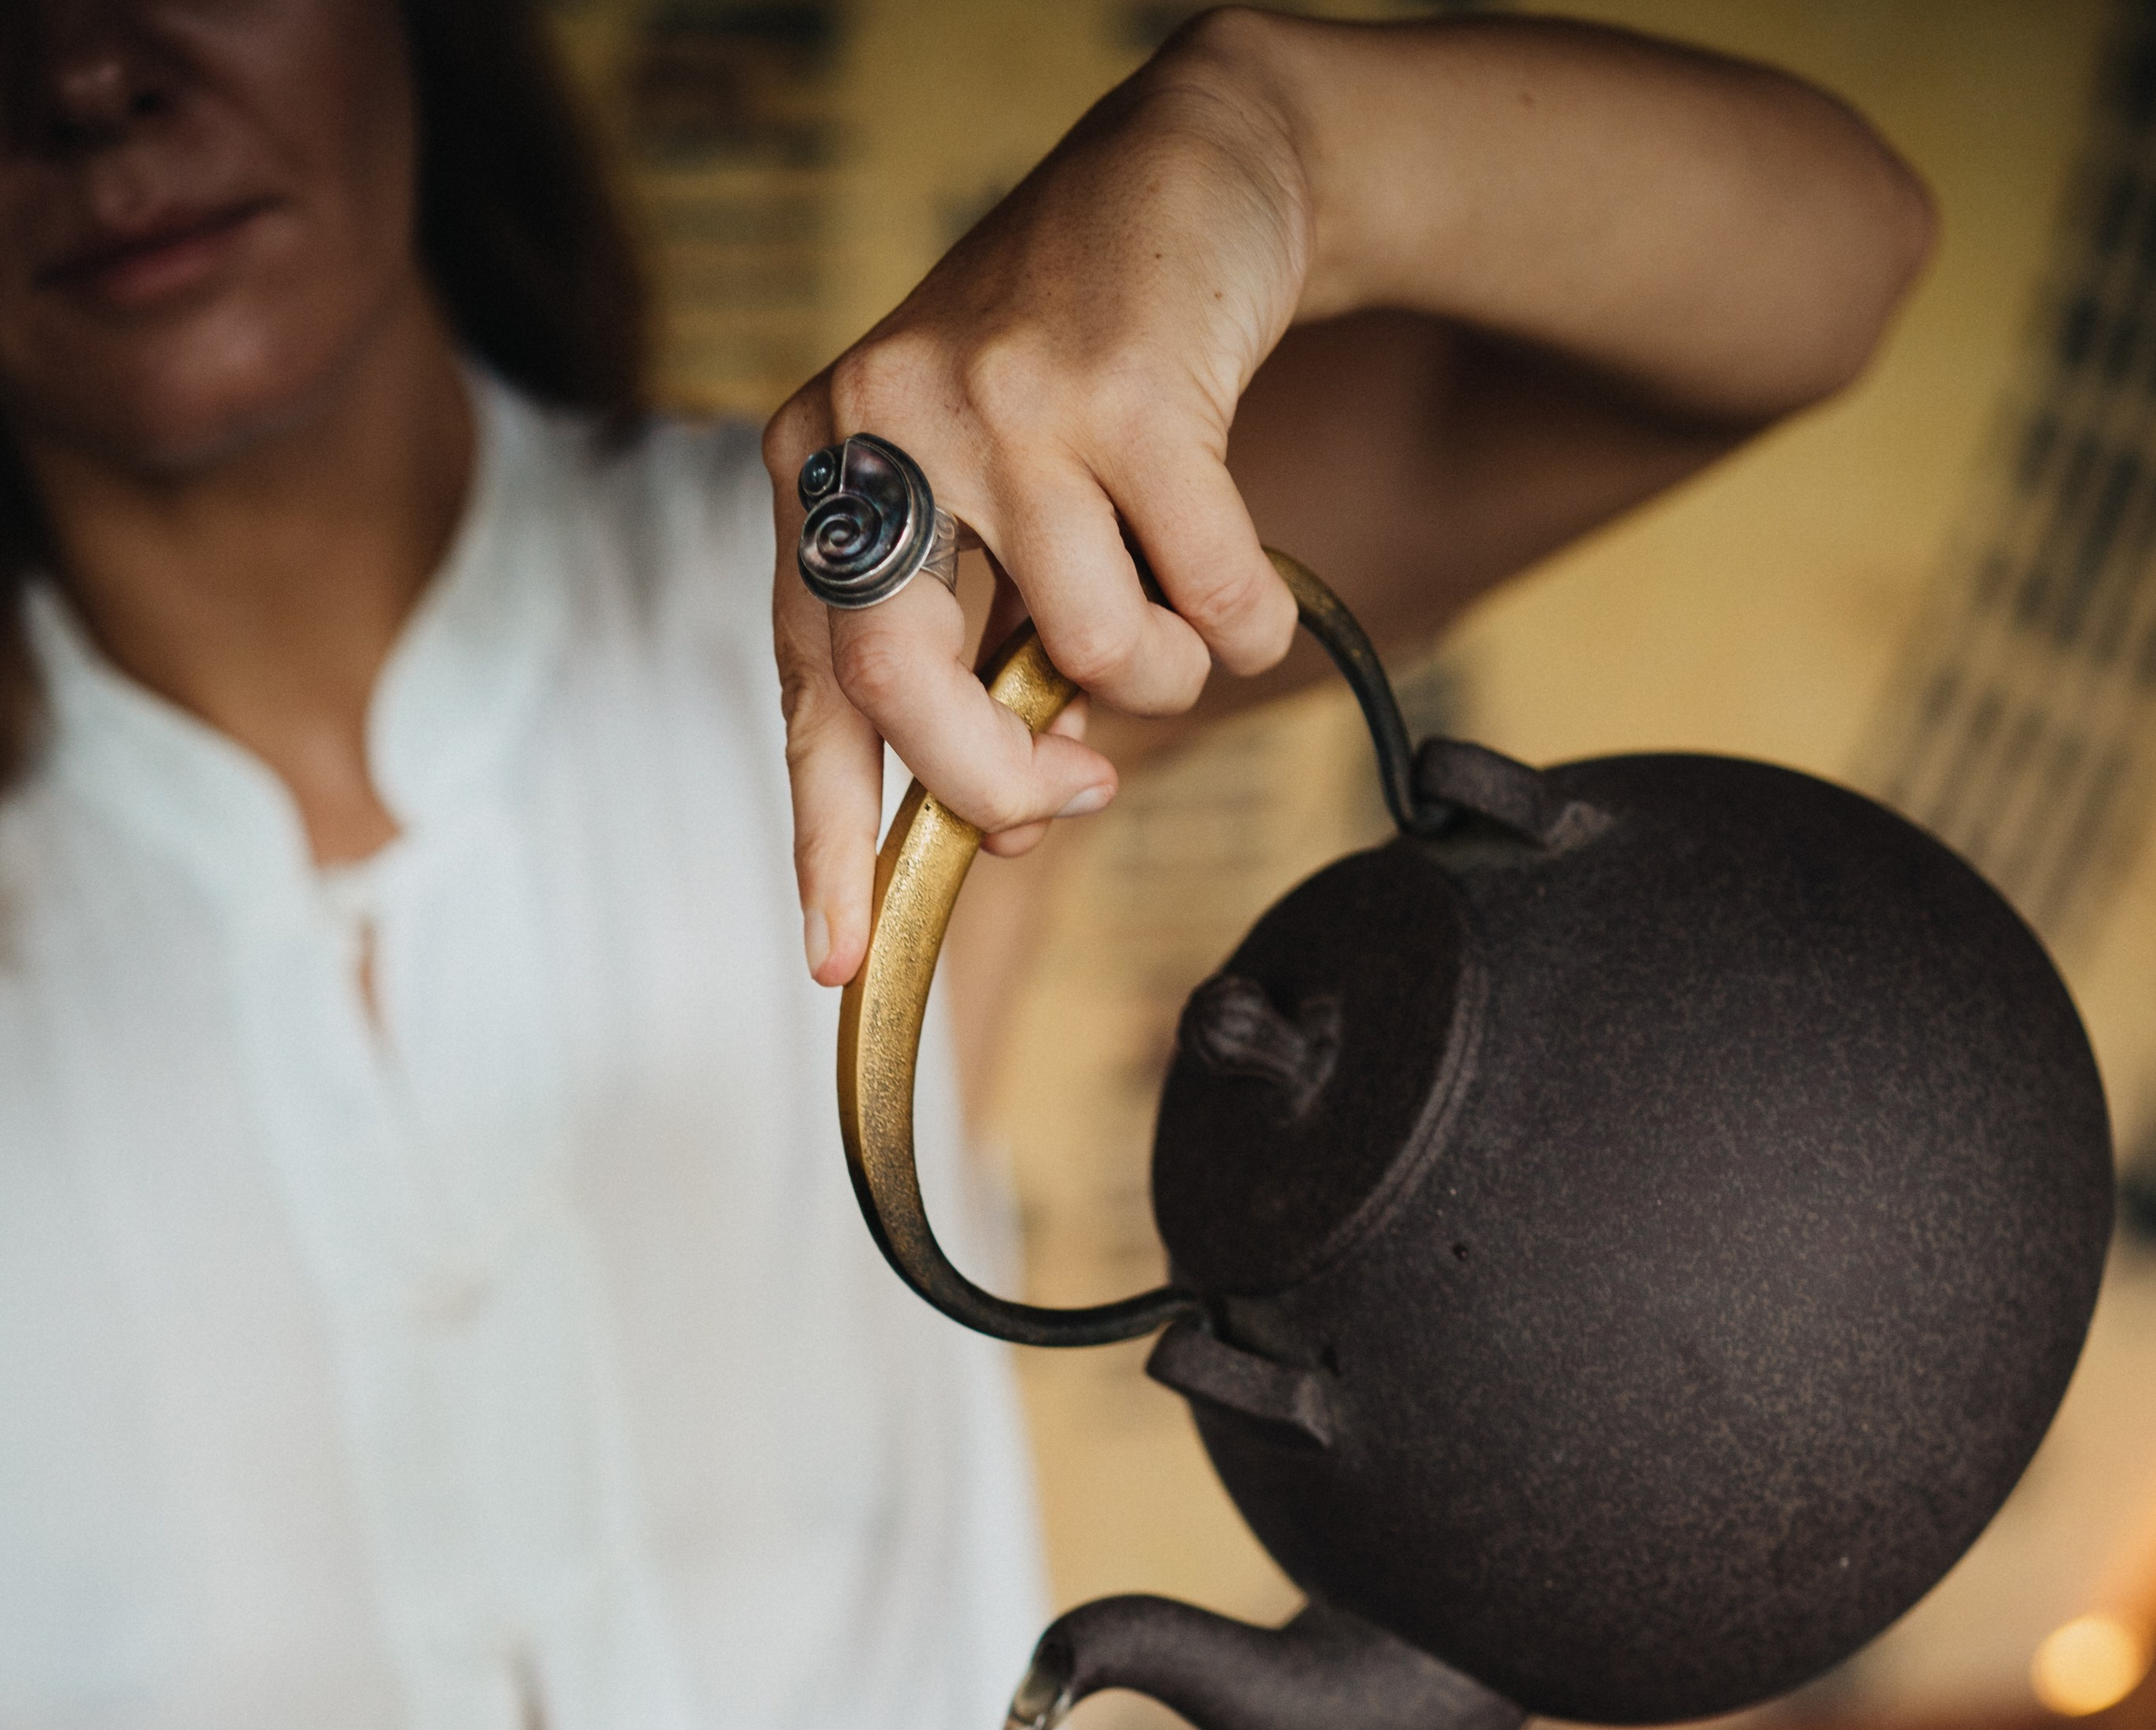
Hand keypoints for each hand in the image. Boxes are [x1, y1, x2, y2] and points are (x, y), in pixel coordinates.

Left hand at [764, 19, 1308, 987]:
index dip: (825, 834)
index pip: (806, 686)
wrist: (1191, 179)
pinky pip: (1204, 603)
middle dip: (997, 785)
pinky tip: (1238, 570)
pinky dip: (1245, 622)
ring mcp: (1001, 405)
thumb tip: (1012, 818)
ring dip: (1165, 673)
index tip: (837, 956)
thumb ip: (972, 648)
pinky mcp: (1127, 392)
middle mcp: (883, 427)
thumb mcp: (979, 501)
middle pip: (905, 690)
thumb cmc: (1076, 375)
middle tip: (1073, 794)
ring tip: (1177, 595)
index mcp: (821, 466)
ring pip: (1093, 656)